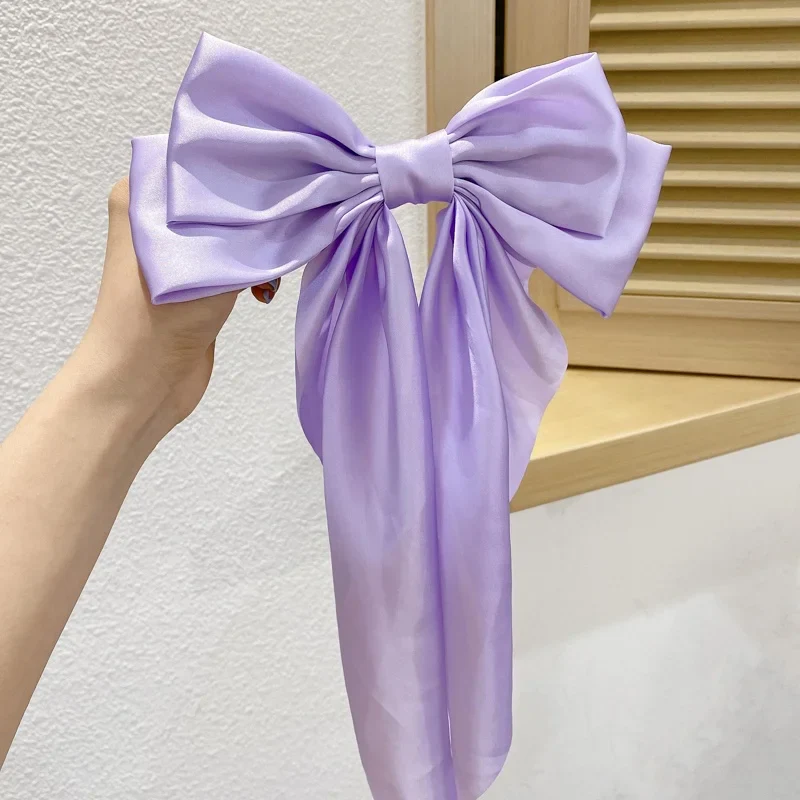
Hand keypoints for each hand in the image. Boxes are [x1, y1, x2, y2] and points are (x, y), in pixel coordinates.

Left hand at [79, 178, 277, 432]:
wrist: (144, 381)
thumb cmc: (160, 313)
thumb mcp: (207, 255)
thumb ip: (249, 226)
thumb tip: (293, 203)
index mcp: (143, 194)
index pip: (201, 156)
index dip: (244, 162)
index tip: (285, 168)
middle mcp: (157, 216)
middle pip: (224, 194)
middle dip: (260, 209)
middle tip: (292, 218)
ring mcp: (179, 251)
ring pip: (235, 229)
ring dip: (262, 246)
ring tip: (277, 264)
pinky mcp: (198, 282)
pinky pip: (237, 260)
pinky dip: (256, 270)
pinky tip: (265, 290)